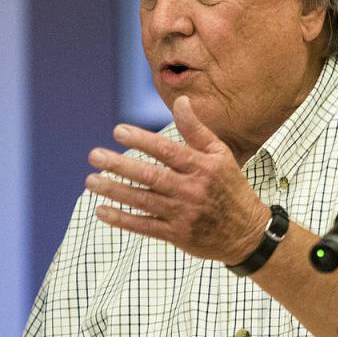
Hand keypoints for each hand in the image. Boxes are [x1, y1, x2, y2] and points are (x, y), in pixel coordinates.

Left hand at [85, 95, 269, 264]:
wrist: (247, 233)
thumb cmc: (230, 188)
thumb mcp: (220, 155)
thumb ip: (196, 129)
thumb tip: (180, 101)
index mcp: (202, 167)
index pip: (168, 151)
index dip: (142, 140)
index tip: (118, 131)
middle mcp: (191, 190)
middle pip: (150, 176)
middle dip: (120, 165)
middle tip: (94, 156)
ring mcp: (182, 214)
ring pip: (143, 201)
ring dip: (114, 191)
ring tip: (90, 181)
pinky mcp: (176, 235)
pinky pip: (144, 226)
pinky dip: (122, 220)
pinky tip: (101, 210)